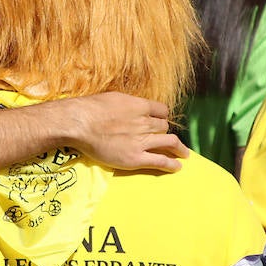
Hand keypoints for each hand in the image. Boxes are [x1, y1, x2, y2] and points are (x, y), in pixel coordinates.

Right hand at [62, 93, 189, 172]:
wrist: (81, 123)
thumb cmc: (90, 109)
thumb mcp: (113, 98)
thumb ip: (126, 104)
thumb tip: (128, 107)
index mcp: (139, 106)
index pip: (161, 110)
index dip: (162, 116)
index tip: (161, 120)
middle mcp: (145, 122)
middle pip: (163, 127)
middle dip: (164, 132)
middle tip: (166, 138)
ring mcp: (142, 141)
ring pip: (169, 142)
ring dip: (178, 148)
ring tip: (184, 154)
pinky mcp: (136, 158)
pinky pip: (160, 161)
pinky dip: (171, 164)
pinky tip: (177, 167)